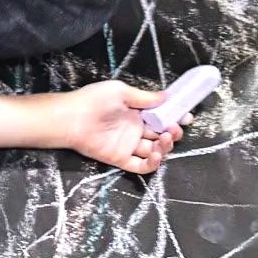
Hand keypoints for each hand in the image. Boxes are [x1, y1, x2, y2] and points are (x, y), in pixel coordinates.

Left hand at [51, 80, 180, 175]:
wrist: (71, 118)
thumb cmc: (93, 100)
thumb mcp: (120, 91)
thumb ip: (144, 97)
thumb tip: (166, 96)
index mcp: (137, 113)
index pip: (162, 117)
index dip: (175, 117)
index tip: (186, 115)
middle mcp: (135, 130)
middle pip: (161, 135)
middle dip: (173, 132)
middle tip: (174, 128)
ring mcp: (129, 145)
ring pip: (155, 151)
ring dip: (165, 147)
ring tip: (165, 138)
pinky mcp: (121, 159)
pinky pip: (141, 166)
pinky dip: (152, 164)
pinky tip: (155, 154)